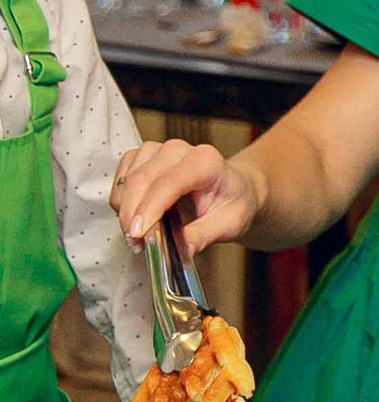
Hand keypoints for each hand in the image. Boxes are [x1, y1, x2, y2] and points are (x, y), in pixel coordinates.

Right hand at [111, 140, 262, 252]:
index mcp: (207, 162)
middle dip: (132, 215)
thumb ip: (204, 236)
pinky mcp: (143, 156)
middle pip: (142, 180)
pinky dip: (122, 200)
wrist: (235, 189)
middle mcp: (180, 150)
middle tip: (135, 244)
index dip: (149, 209)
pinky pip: (122, 178)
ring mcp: (159, 150)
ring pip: (128, 180)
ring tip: (138, 235)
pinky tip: (136, 216)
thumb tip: (182, 251)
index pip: (169, 183)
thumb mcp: (229, 225)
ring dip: (125, 210)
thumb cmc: (234, 202)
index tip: (138, 234)